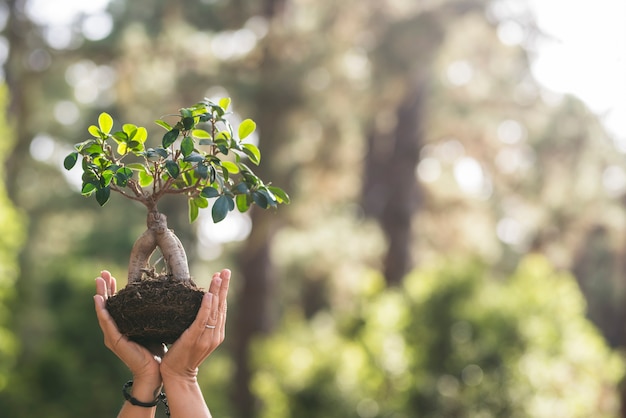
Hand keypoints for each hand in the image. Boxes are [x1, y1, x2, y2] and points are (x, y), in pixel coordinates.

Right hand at [94, 271, 162, 391]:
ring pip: (104, 311)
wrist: (155, 371)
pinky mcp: (115, 341)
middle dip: (104, 288)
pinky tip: (98, 300)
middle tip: (102, 273)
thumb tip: (161, 296)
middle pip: (106, 305)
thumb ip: (151, 314)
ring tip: (99, 281)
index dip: (112, 289)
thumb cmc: (155, 350)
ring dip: (100, 295)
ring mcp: (113, 335)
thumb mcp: (153, 326)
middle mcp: (114, 330)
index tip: (111, 275)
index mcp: (122, 326)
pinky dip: (102, 310)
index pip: (115, 304)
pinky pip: (107, 323)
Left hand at [161, 269, 230, 380]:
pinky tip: (208, 295)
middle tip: (226, 271)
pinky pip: (202, 320)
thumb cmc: (183, 356)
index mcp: (217, 333)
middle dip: (223, 287)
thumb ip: (200, 324)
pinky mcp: (194, 339)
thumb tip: (198, 306)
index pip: (222, 308)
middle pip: (221, 306)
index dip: (223, 291)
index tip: (223, 275)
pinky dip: (206, 307)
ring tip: (218, 277)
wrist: (178, 376)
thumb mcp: (196, 338)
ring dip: (216, 292)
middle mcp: (215, 334)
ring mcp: (206, 337)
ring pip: (214, 310)